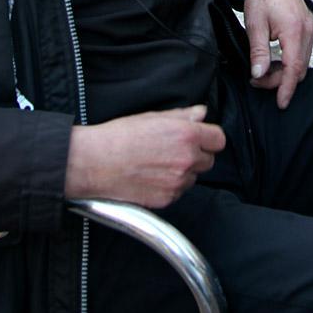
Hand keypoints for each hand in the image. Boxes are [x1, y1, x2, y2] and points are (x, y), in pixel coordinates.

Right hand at [64, 107, 225, 206]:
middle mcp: (186, 160)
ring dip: (183, 172)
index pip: (219, 139)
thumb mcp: (152, 117)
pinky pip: (178, 192)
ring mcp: (177, 182)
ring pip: (193, 178)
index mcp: (186, 135)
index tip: (199, 138)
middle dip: (196, 155)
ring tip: (157, 164)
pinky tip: (151, 177)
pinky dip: (170, 186)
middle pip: (209, 161)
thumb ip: (182, 116)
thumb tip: (201, 113)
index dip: (209, 138)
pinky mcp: (166, 199)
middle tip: (173, 150)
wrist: (94, 163)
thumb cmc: (119, 136)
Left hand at [239, 0, 312, 109]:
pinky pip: (303, 52)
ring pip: (302, 62)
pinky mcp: (308, 27)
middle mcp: (307, 31)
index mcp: (294, 30)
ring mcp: (310, 29)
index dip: (286, 89)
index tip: (281, 102)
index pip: (294, 69)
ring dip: (284, 72)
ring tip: (263, 70)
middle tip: (257, 80)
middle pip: (299, 69)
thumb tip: (259, 74)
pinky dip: (290, 62)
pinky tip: (275, 61)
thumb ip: (259, 52)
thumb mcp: (254, 24)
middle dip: (280, 81)